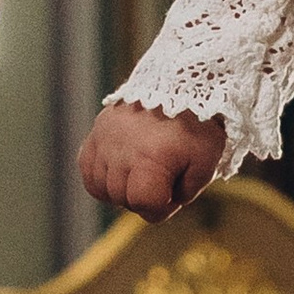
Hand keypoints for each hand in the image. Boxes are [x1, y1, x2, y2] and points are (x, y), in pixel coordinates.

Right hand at [78, 102, 227, 219]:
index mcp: (152, 158)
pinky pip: (87, 171)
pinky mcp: (96, 131)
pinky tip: (121, 171)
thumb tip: (162, 205)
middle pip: (122, 199)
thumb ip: (186, 193)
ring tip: (143, 173)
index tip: (174, 194)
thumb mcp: (206, 162)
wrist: (180, 85)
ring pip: (102, 189)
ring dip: (122, 189)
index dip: (161, 208)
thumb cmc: (197, 126)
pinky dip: (102, 178)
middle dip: (144, 198)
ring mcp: (105, 139)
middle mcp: (122, 149)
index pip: (143, 204)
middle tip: (162, 179)